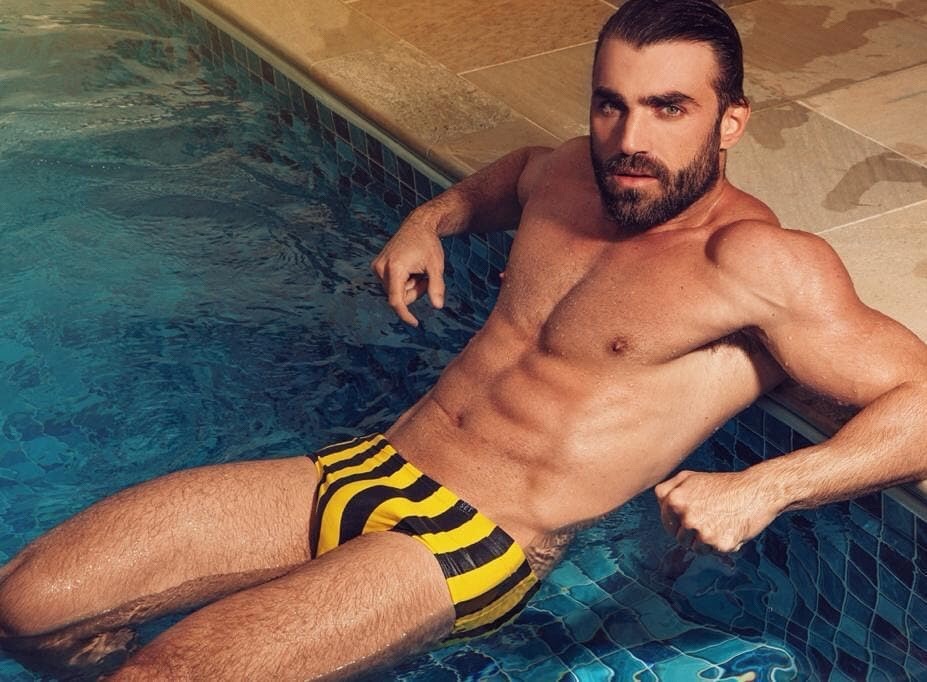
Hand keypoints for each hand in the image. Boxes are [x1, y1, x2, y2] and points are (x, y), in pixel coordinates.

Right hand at [370, 207, 447, 325]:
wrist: (417, 225)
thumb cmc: (428, 244)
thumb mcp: (436, 266)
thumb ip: (436, 287)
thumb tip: (438, 306)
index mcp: (395, 268)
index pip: (396, 301)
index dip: (405, 315)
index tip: (415, 323)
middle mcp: (381, 268)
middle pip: (399, 297)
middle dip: (414, 292)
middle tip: (425, 276)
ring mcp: (377, 267)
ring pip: (396, 292)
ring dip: (409, 286)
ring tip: (417, 269)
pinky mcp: (377, 266)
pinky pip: (392, 285)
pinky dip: (403, 281)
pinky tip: (409, 268)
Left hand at [653, 469, 781, 553]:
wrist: (757, 491)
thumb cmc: (723, 484)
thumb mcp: (690, 477)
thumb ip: (668, 489)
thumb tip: (656, 503)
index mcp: (675, 500)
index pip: (666, 522)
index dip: (677, 522)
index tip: (689, 519)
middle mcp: (686, 517)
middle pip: (679, 538)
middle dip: (691, 533)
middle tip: (709, 520)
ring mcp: (703, 532)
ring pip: (694, 548)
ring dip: (704, 541)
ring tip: (720, 523)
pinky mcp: (720, 544)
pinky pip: (713, 552)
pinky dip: (720, 545)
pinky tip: (730, 529)